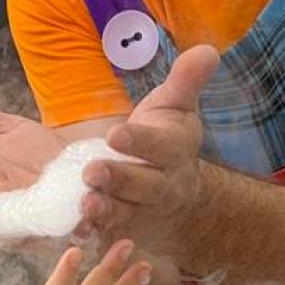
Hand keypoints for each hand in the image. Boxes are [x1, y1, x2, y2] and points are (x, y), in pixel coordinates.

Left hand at [79, 46, 219, 254]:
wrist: (179, 199)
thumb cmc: (169, 142)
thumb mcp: (177, 108)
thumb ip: (186, 81)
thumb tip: (208, 50)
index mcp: (174, 152)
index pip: (159, 147)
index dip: (139, 142)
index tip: (116, 134)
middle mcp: (160, 185)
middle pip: (140, 184)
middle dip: (118, 179)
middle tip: (92, 171)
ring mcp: (140, 211)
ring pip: (123, 212)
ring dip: (103, 210)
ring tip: (85, 203)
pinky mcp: (121, 229)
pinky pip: (106, 233)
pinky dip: (91, 233)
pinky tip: (75, 230)